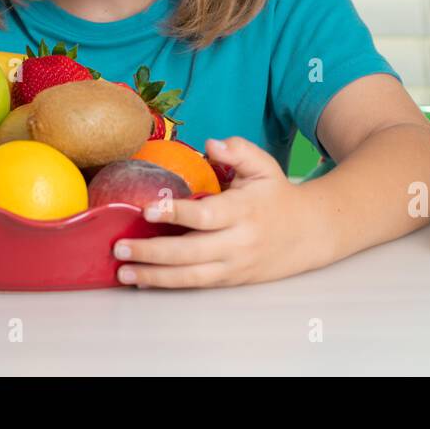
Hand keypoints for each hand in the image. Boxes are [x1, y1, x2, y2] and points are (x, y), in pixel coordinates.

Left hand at [111, 137, 319, 288]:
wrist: (310, 233)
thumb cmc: (277, 196)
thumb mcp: (264, 166)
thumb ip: (238, 151)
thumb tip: (210, 143)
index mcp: (243, 211)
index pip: (206, 216)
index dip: (176, 213)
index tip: (147, 209)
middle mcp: (238, 242)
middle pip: (191, 252)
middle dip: (153, 252)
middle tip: (120, 247)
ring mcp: (234, 265)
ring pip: (191, 276)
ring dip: (154, 276)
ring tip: (123, 272)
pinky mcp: (232, 280)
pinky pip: (197, 285)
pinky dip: (169, 285)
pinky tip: (144, 282)